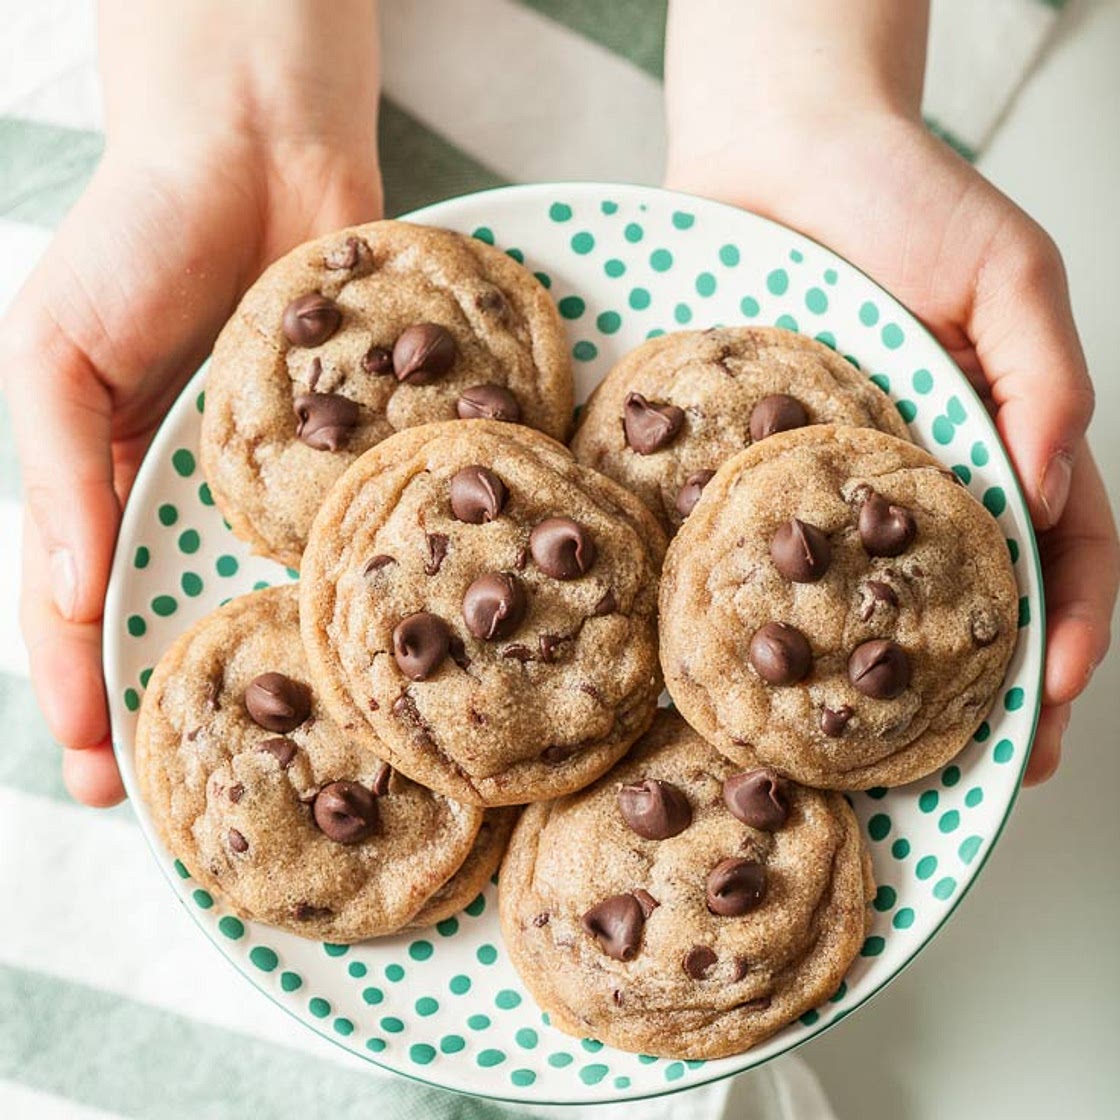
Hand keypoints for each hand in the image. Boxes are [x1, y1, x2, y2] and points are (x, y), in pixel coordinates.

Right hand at [2, 135, 379, 806]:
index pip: (77, 612)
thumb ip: (60, 472)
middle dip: (180, 711)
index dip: (82, 692)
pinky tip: (366, 652)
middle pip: (179, 624)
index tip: (100, 773)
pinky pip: (345, 536)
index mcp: (102, 485)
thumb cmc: (136, 240)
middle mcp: (188, 501)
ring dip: (271, 674)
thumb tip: (61, 597)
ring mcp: (271, 486)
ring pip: (267, 597)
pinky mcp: (345, 458)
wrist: (256, 158)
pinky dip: (348, 593)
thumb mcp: (55, 351)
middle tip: (194, 807)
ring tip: (292, 755)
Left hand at [667, 112, 1117, 782]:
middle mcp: (931, 471)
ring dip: (905, 679)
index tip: (1056, 693)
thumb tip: (1050, 491)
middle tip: (991, 772)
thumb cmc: (904, 196)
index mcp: (1004, 436)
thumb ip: (1041, 380)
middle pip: (978, 598)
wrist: (781, 154)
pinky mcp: (775, 465)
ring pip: (888, 595)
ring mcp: (852, 477)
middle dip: (997, 688)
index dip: (1071, 627)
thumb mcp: (1008, 274)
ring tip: (901, 756)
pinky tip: (795, 666)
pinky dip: (805, 612)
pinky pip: (792, 550)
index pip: (1064, 552)